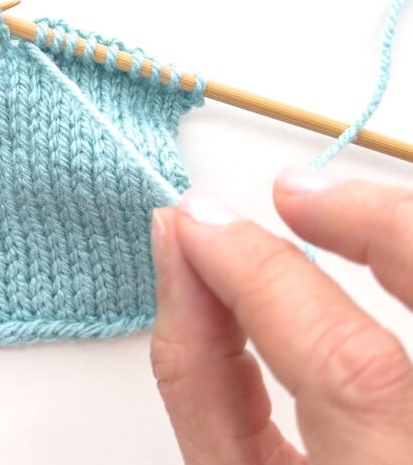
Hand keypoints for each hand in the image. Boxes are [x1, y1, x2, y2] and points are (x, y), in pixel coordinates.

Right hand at [150, 169, 412, 463]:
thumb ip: (205, 380)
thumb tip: (183, 255)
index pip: (345, 368)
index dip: (263, 274)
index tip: (199, 225)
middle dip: (373, 223)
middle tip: (292, 195)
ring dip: (400, 232)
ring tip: (331, 207)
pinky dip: (407, 270)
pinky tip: (378, 250)